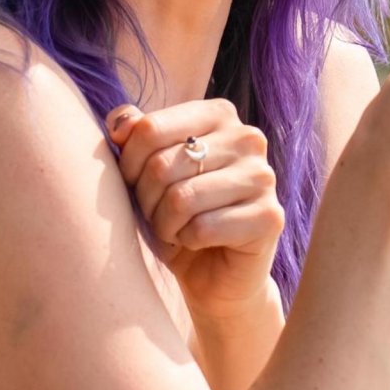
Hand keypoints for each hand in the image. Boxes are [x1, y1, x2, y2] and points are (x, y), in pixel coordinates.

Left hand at [106, 98, 284, 321]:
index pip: (150, 129)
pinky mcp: (269, 217)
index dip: (128, 164)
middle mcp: (248, 138)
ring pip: (181, 199)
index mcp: (219, 114)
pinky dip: (187, 241)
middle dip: (146, 200)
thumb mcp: (147, 170)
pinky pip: (202, 228)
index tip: (134, 184)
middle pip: (162, 166)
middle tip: (156, 215)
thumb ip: (135, 136)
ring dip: (164, 224)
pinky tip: (197, 242)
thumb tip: (119, 126)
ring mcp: (263, 177)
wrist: (214, 274)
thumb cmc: (177, 215)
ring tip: (174, 229)